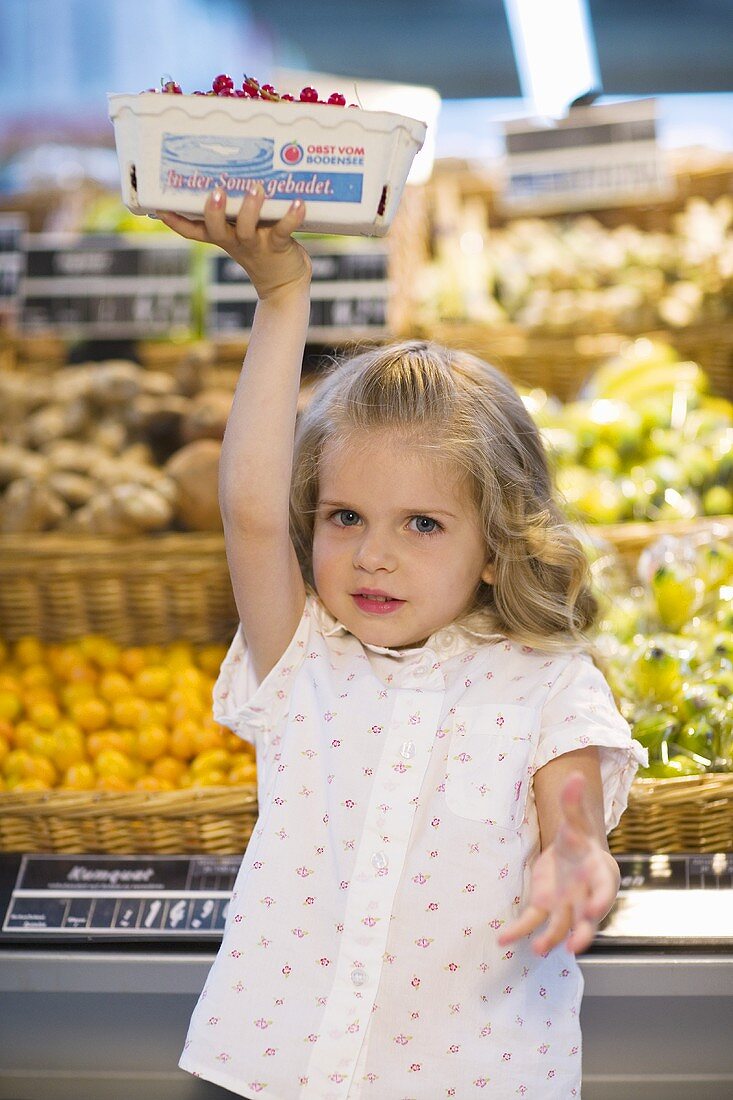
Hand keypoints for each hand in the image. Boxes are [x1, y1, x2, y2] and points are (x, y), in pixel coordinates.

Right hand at [156, 184, 311, 300]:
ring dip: (250, 208)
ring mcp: (256, 244)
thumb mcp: (244, 229)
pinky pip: (283, 230)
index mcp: (223, 236)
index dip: (175, 221)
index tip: (159, 207)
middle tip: (216, 192)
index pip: (192, 230)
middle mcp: (235, 241)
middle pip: (216, 229)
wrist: (285, 284)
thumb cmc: (262, 248)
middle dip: (214, 212)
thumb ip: (238, 207)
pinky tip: (299, 203)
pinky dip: (291, 216)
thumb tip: (235, 167)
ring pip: (247, 228)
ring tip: (256, 189)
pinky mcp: (278, 246)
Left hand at [498, 772, 619, 954]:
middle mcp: (585, 896)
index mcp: (599, 874)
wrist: (573, 855)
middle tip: (575, 946)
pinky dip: (519, 932)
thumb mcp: (576, 820)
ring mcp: (565, 906)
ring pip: (560, 927)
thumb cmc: (580, 840)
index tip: (592, 908)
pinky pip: (532, 922)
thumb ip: (573, 802)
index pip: (603, 890)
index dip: (600, 900)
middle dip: (582, 933)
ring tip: (538, 948)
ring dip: (551, 939)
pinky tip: (503, 939)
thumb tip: (574, 775)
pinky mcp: (545, 907)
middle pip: (586, 918)